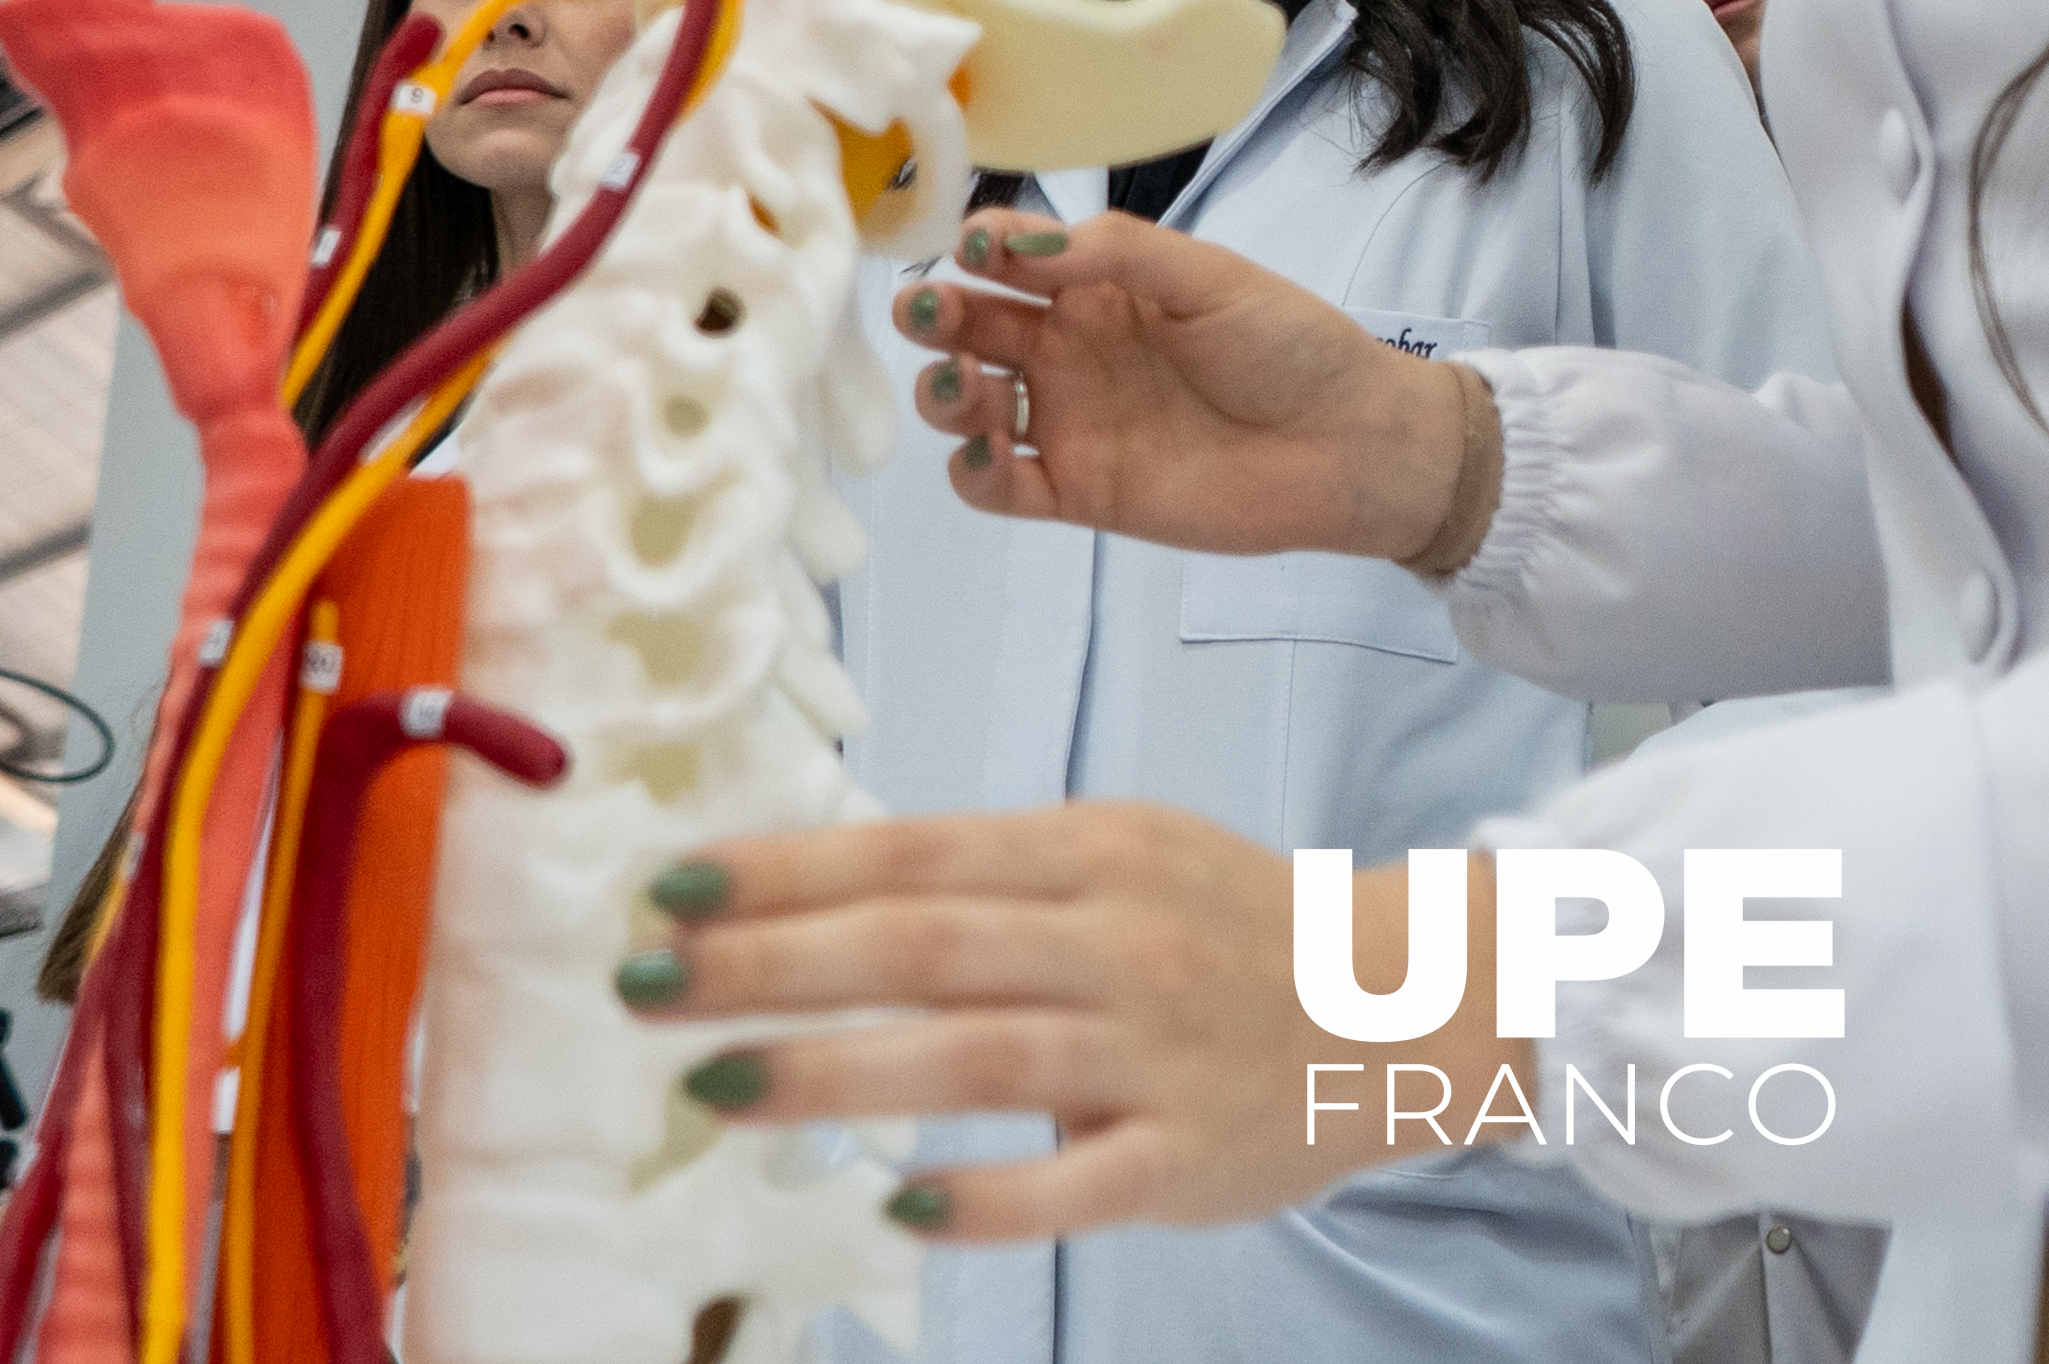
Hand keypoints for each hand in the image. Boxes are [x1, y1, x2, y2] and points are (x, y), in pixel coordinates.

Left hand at [632, 802, 1499, 1239]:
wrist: (1404, 1006)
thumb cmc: (1227, 926)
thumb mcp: (1119, 856)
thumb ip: (986, 877)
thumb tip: (805, 896)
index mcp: (1094, 848)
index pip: (913, 850)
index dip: (785, 870)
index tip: (666, 888)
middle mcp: (1121, 938)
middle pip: (924, 943)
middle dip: (771, 963)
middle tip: (644, 985)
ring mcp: (1157, 1050)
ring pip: (978, 1054)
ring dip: (836, 1070)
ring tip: (713, 1086)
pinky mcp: (1186, 1157)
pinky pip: (1073, 1181)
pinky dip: (982, 1192)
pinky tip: (890, 1199)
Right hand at [904, 216, 1467, 560]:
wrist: (1349, 446)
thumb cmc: (1289, 345)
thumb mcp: (1209, 276)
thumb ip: (1115, 252)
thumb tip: (1019, 243)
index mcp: (1098, 286)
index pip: (1009, 257)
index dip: (976, 247)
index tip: (968, 247)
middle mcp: (1070, 349)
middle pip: (971, 328)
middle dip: (935, 315)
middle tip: (926, 313)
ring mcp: (1070, 422)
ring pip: (968, 405)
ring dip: (944, 391)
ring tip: (968, 384)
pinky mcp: (1080, 492)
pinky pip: (1000, 487)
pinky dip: (972, 471)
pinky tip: (986, 450)